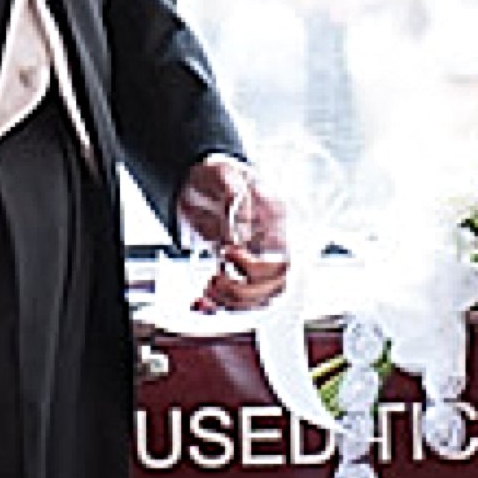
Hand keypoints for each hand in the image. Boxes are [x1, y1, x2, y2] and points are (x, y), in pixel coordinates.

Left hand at [176, 155, 290, 309]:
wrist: (195, 177)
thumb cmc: (214, 171)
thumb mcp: (223, 174)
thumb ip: (234, 198)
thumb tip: (240, 234)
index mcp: (274, 218)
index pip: (282, 259)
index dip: (255, 267)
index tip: (227, 251)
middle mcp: (270, 241)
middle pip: (275, 285)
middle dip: (243, 291)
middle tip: (214, 279)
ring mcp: (255, 256)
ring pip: (259, 297)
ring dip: (232, 302)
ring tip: (208, 289)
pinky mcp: (236, 267)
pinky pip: (238, 297)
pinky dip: (219, 305)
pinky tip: (201, 303)